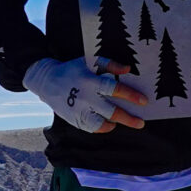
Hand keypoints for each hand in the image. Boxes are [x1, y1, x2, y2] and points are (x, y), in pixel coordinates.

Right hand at [25, 57, 148, 132]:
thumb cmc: (73, 69)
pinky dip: (102, 128)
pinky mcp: (74, 120)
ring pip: (101, 124)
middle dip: (129, 119)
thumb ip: (109, 64)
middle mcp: (85, 98)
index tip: (144, 101)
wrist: (47, 81)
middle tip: (141, 123)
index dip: (130, 96)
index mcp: (90, 82)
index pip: (114, 90)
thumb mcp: (89, 61)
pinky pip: (91, 128)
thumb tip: (127, 69)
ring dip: (114, 124)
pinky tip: (108, 124)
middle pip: (111, 112)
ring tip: (120, 122)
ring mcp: (79, 111)